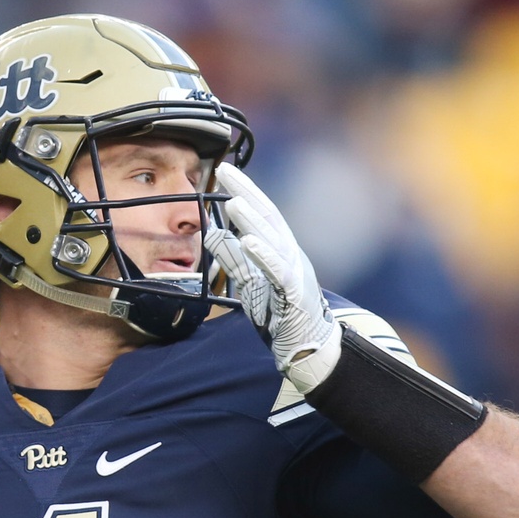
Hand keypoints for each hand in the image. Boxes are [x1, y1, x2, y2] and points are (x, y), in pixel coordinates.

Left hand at [205, 163, 340, 392]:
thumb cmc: (280, 313)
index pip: (262, 212)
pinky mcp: (294, 292)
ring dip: (253, 219)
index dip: (244, 189)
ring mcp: (294, 271)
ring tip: (233, 201)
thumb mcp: (250, 281)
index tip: (224, 171)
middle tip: (225, 171)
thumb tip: (211, 233)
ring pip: (273, 239)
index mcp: (280, 249)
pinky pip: (278, 271)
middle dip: (247, 191)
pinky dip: (263, 255)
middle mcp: (290, 253)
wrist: (307, 346)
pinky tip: (248, 241)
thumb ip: (233, 257)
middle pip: (268, 215)